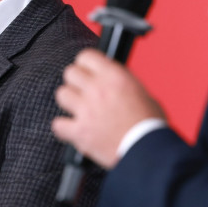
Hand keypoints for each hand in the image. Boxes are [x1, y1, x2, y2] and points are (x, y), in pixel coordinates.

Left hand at [52, 48, 164, 168]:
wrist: (147, 150)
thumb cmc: (149, 125)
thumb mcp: (141, 92)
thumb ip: (121, 83)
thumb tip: (109, 80)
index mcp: (114, 76)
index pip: (86, 56)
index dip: (86, 64)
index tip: (87, 70)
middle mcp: (97, 89)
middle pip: (70, 72)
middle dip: (76, 81)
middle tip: (82, 91)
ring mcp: (86, 110)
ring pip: (61, 94)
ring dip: (69, 101)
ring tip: (78, 109)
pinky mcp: (80, 132)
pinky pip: (57, 124)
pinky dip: (63, 128)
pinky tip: (73, 129)